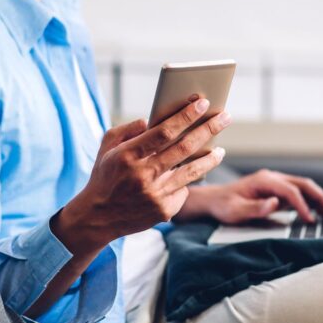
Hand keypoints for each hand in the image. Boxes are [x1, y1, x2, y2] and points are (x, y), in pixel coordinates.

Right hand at [54, 98, 231, 253]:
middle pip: (184, 148)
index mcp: (127, 156)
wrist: (97, 218)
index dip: (185, 116)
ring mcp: (155, 195)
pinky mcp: (164, 211)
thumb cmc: (105, 176)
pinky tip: (192, 175)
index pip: (163, 132)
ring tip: (220, 150)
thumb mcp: (106, 147)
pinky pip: (183, 190)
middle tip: (225, 117)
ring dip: (210, 158)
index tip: (202, 103)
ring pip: (192, 172)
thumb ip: (127, 129)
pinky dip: (188, 180)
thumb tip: (151, 120)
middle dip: (208, 129)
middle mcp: (143, 176)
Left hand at [177, 169, 322, 224]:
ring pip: (303, 187)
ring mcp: (275, 183)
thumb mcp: (235, 211)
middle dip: (319, 197)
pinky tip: (318, 211)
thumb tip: (276, 204)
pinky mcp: (276, 190)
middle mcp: (272, 178)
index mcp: (264, 180)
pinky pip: (298, 193)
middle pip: (303, 184)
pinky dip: (310, 201)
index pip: (290, 191)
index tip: (310, 221)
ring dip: (318, 198)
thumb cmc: (223, 206)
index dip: (302, 205)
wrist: (214, 200)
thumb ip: (255, 208)